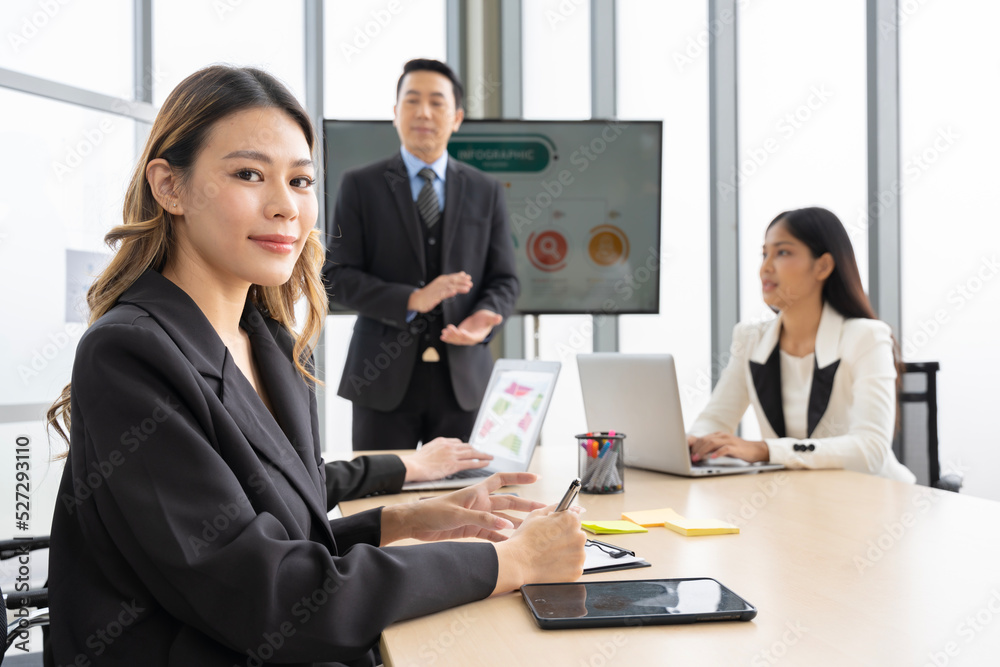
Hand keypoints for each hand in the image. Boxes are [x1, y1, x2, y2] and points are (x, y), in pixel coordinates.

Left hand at [380, 472, 544, 544]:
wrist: (415, 524)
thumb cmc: (433, 512)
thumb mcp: (459, 514)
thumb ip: (483, 519)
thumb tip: (508, 527)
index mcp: (478, 492)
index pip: (503, 480)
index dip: (520, 477)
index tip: (536, 477)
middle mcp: (480, 503)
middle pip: (508, 502)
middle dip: (526, 505)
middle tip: (544, 510)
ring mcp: (477, 517)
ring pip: (502, 520)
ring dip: (517, 524)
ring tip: (532, 530)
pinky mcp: (471, 529)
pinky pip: (492, 534)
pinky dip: (502, 539)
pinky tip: (512, 544)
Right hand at [401, 437, 492, 481]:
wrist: (413, 466)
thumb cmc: (415, 462)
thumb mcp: (426, 451)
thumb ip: (435, 452)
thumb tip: (437, 457)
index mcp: (441, 441)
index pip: (457, 442)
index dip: (465, 447)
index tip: (469, 449)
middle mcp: (449, 445)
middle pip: (467, 446)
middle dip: (476, 450)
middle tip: (483, 453)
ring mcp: (452, 454)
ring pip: (472, 453)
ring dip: (482, 455)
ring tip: (489, 457)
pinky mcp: (454, 464)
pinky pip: (471, 463)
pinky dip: (480, 462)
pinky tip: (486, 463)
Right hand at [408, 272, 472, 312]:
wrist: (417, 299)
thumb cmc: (430, 293)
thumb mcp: (441, 286)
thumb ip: (451, 281)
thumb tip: (462, 274)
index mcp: (441, 280)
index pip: (452, 277)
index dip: (461, 277)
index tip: (469, 277)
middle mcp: (440, 283)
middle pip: (452, 281)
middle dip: (462, 282)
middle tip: (470, 283)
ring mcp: (437, 289)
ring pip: (449, 287)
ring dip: (459, 287)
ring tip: (467, 288)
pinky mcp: (434, 296)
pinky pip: (442, 294)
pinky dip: (449, 292)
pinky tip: (454, 292)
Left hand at [440, 309, 502, 345]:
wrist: (481, 320)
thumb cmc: (486, 318)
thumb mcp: (491, 318)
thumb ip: (494, 319)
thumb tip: (499, 318)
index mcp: (479, 336)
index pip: (472, 337)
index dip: (467, 335)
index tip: (461, 332)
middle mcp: (471, 339)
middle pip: (462, 339)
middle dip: (455, 335)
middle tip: (450, 329)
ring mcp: (465, 338)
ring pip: (456, 339)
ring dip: (450, 336)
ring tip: (444, 332)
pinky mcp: (460, 335)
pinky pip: (453, 338)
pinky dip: (448, 337)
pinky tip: (442, 335)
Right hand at [491, 504, 586, 594]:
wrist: (518, 562)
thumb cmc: (525, 539)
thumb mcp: (537, 515)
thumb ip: (557, 508)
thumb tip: (575, 507)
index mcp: (571, 520)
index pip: (574, 519)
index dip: (562, 525)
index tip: (555, 531)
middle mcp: (579, 536)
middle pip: (576, 536)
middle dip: (566, 539)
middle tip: (549, 544)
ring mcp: (579, 555)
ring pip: (576, 552)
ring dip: (567, 553)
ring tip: (550, 555)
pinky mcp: (577, 570)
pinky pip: (574, 566)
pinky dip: (566, 567)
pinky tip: (553, 564)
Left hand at [687, 432, 768, 463]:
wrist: (755, 450)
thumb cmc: (737, 450)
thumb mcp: (722, 447)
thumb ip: (711, 448)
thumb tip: (697, 453)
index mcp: (718, 435)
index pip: (702, 438)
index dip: (693, 445)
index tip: (686, 453)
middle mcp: (722, 436)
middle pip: (705, 440)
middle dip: (696, 449)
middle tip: (691, 457)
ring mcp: (729, 441)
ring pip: (712, 443)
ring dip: (703, 451)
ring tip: (697, 458)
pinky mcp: (736, 447)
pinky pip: (725, 449)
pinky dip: (717, 453)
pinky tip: (712, 457)